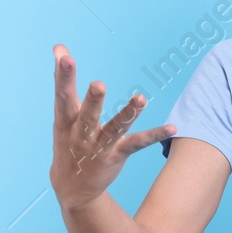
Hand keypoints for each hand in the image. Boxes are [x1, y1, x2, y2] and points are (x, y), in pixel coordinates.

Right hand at [49, 44, 173, 211]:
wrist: (72, 186)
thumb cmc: (68, 139)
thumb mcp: (62, 113)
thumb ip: (63, 79)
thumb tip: (58, 46)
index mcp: (64, 120)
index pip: (62, 94)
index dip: (62, 75)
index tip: (63, 55)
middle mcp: (80, 134)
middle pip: (86, 115)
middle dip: (92, 101)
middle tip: (98, 84)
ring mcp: (99, 146)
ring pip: (114, 129)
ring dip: (127, 114)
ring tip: (140, 99)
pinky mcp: (117, 155)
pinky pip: (137, 143)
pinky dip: (155, 135)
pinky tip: (173, 127)